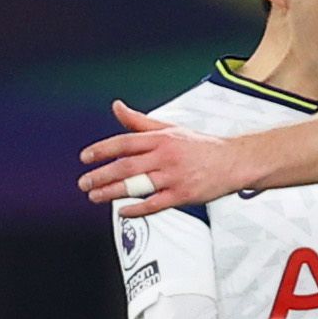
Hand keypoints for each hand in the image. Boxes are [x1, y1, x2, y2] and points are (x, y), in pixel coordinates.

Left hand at [78, 101, 241, 215]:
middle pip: (126, 166)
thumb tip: (117, 107)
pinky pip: (155, 204)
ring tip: (95, 196)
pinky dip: (137, 209)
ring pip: (137, 185)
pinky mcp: (183, 195)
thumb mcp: (170, 128)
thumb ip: (140, 122)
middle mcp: (166, 156)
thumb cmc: (200, 146)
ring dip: (112, 192)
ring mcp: (174, 176)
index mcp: (162, 138)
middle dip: (101, 175)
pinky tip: (123, 211)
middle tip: (84, 182)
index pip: (125, 142)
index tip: (85, 158)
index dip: (102, 150)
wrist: (234, 162)